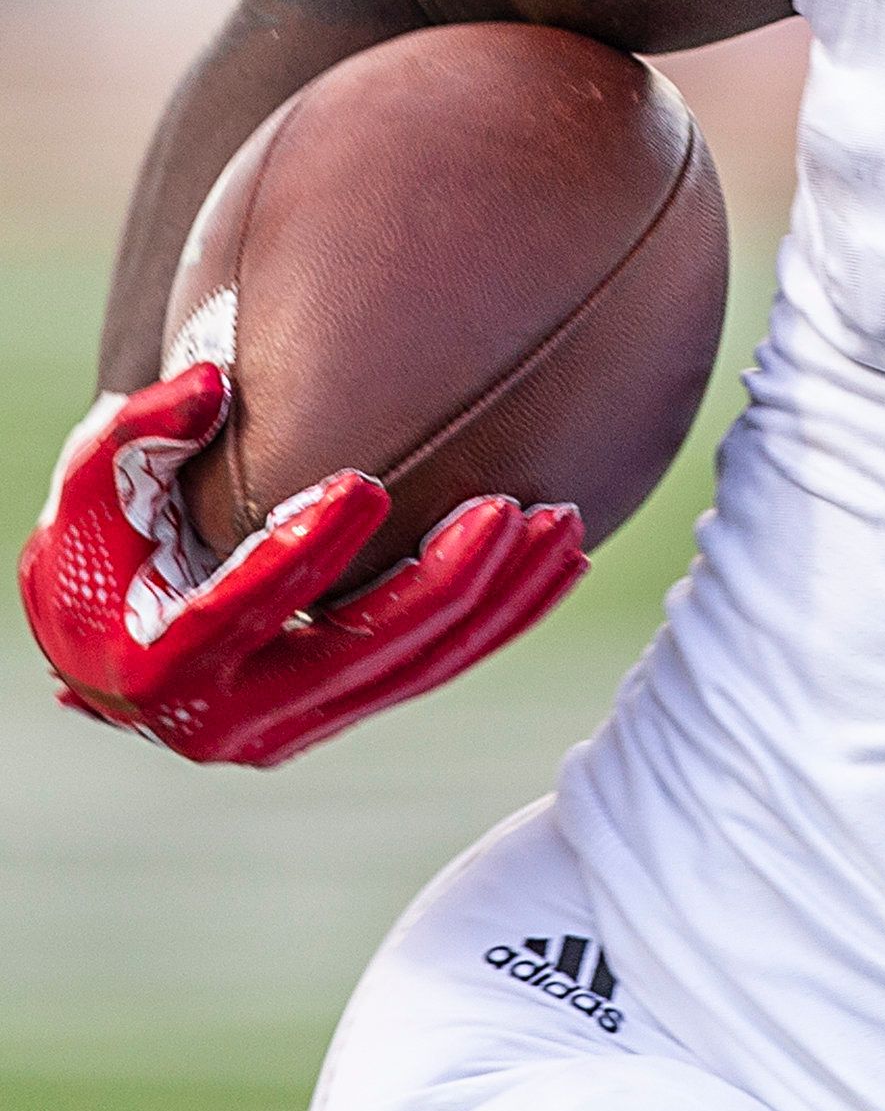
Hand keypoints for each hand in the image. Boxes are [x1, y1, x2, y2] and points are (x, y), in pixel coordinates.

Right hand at [18, 362, 585, 769]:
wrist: (105, 641)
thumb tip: (212, 387)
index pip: (237, 612)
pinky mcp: (347, 709)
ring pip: (418, 668)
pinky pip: (438, 665)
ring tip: (559, 522)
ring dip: (498, 600)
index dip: (300, 552)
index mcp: (158, 667)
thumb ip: (141, 430)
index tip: (362, 483)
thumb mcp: (96, 480)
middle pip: (358, 654)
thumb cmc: (101, 544)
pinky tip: (561, 559)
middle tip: (506, 510)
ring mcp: (299, 723)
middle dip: (442, 583)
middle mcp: (234, 718)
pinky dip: (503, 616)